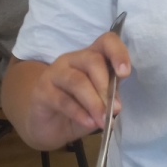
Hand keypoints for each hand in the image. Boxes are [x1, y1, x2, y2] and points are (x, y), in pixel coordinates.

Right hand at [16, 29, 131, 146]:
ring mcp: (54, 73)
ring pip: (77, 81)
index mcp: (91, 57)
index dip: (118, 53)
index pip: (106, 41)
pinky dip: (79, 113)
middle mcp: (72, 60)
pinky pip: (62, 100)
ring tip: (103, 120)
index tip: (125, 73)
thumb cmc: (78, 108)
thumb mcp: (99, 101)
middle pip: (92, 61)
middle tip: (115, 109)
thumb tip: (115, 105)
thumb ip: (109, 96)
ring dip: (94, 103)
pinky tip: (89, 123)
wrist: (47, 124)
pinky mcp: (41, 91)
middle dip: (106, 86)